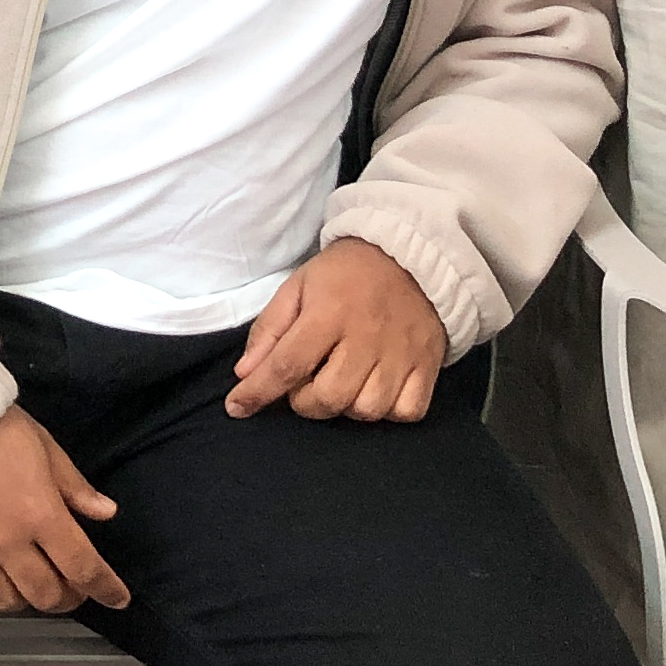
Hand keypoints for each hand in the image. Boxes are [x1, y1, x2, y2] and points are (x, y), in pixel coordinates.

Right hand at [0, 408, 127, 614]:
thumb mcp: (43, 445)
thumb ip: (74, 486)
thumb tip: (105, 512)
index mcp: (40, 514)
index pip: (84, 567)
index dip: (107, 589)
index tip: (117, 598)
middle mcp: (8, 542)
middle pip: (47, 595)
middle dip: (69, 597)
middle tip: (72, 586)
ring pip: (7, 602)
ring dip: (27, 600)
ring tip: (32, 586)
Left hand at [227, 239, 448, 422]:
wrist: (407, 253)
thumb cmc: (344, 273)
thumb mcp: (298, 287)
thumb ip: (269, 329)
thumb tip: (245, 373)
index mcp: (328, 313)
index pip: (287, 364)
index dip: (258, 392)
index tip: (237, 407)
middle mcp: (366, 337)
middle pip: (329, 397)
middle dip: (305, 403)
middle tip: (304, 384)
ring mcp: (401, 353)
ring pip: (368, 410)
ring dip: (346, 408)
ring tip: (341, 385)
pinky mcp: (428, 364)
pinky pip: (408, 411)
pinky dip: (389, 411)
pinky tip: (376, 391)